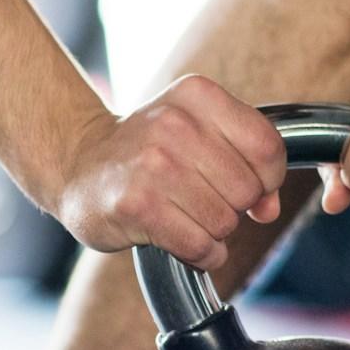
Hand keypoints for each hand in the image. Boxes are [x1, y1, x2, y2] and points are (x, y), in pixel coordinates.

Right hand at [54, 75, 287, 271]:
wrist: (80, 166)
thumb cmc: (148, 151)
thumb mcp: (199, 133)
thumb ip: (247, 163)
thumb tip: (269, 209)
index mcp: (195, 95)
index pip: (267, 147)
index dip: (267, 179)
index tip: (248, 185)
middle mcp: (173, 123)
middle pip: (247, 190)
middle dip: (234, 208)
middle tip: (202, 200)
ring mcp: (152, 164)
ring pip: (225, 222)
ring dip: (213, 232)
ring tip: (184, 216)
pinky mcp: (136, 205)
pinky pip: (199, 246)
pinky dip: (201, 254)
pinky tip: (180, 239)